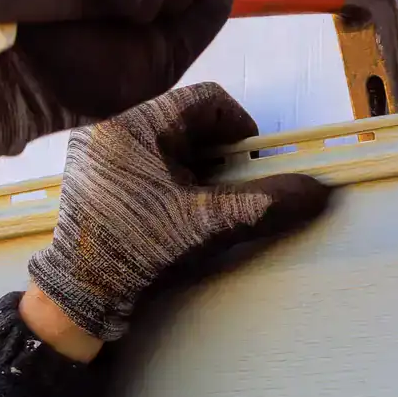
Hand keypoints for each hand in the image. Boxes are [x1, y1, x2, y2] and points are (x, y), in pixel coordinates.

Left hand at [27, 83, 331, 342]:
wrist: (80, 297)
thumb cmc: (141, 253)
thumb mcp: (209, 225)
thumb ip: (264, 203)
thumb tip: (318, 192)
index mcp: (134, 127)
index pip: (205, 99)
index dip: (239, 124)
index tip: (252, 158)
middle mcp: (109, 129)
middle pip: (183, 120)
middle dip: (216, 149)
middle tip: (234, 182)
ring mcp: (95, 154)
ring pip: (163, 140)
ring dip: (193, 163)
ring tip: (206, 198)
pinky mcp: (90, 177)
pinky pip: (141, 159)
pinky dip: (167, 175)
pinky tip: (175, 208)